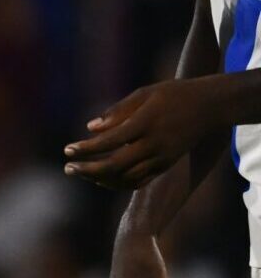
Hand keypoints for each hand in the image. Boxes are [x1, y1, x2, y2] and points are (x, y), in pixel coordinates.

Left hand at [64, 77, 229, 189]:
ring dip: (99, 178)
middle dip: (88, 169)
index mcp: (146, 123)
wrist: (210, 106)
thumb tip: (90, 128)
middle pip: (115, 166)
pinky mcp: (166, 165)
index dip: (86, 149)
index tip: (67, 150)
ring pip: (126, 178)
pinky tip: (100, 178)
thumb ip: (117, 112)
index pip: (110, 141)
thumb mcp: (144, 94)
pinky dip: (117, 183)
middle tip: (67, 168)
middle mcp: (154, 144)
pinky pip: (139, 181)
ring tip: (79, 172)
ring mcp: (162, 157)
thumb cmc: (172, 95)